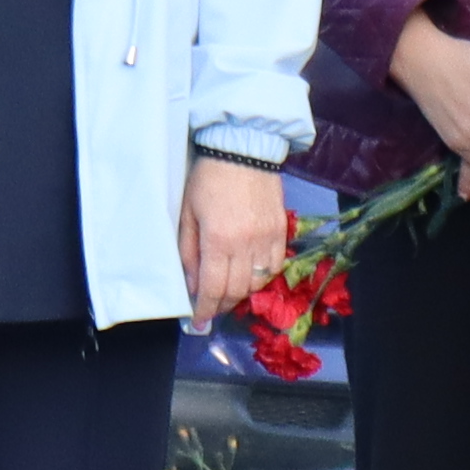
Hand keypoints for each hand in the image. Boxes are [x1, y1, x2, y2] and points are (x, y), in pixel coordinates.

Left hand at [179, 154, 290, 324]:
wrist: (243, 148)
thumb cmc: (208, 179)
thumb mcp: (188, 214)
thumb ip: (189, 252)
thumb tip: (192, 285)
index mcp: (218, 240)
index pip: (213, 288)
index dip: (205, 309)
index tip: (198, 321)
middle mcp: (246, 244)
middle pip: (237, 290)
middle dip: (221, 305)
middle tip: (211, 308)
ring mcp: (267, 238)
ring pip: (258, 282)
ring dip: (242, 293)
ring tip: (229, 292)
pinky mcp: (281, 230)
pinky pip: (275, 265)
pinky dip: (262, 276)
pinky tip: (251, 274)